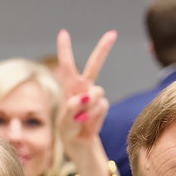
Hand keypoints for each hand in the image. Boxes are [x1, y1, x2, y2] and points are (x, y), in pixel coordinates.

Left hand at [55, 29, 114, 154]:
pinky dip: (93, 116)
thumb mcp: (64, 121)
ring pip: (97, 93)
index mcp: (69, 87)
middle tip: (113, 34)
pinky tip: (86, 122)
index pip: (67, 65)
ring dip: (88, 107)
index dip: (65, 49)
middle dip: (103, 49)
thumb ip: (72, 108)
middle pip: (95, 65)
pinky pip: (101, 107)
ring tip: (79, 119)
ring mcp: (94, 96)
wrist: (78, 143)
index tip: (63, 33)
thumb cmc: (67, 129)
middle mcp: (83, 87)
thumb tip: (84, 96)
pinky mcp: (102, 106)